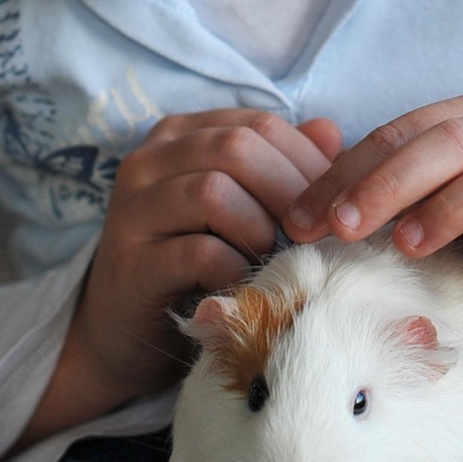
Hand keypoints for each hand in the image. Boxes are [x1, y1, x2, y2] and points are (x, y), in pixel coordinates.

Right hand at [15, 109, 341, 449]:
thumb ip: (283, 170)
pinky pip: (200, 252)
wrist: (127, 336)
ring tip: (271, 261)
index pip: (258, 125)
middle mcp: (150, 161)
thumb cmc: (197, 270)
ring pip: (214, 191)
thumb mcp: (244, 213)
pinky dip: (236, 270)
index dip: (307, 164)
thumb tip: (331, 132)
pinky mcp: (133, 262)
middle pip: (237, 147)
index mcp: (182, 137)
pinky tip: (244, 286)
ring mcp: (134, 209)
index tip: (335, 208)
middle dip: (289, 194)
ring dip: (259, 230)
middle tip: (313, 237)